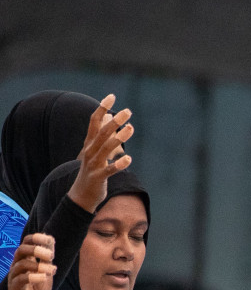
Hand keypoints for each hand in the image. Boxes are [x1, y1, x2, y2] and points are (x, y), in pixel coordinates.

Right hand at [6, 234, 55, 289]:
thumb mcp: (46, 271)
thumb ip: (47, 258)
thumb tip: (51, 239)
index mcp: (25, 259)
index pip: (26, 243)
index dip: (36, 238)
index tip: (50, 240)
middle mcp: (17, 266)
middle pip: (21, 250)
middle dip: (36, 250)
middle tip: (51, 256)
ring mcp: (15, 276)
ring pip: (21, 264)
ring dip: (39, 265)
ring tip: (52, 270)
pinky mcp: (15, 288)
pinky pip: (21, 279)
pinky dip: (34, 277)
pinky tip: (44, 278)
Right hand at [67, 95, 133, 214]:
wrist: (81, 194)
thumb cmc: (93, 170)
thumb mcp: (97, 150)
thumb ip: (105, 134)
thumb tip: (112, 117)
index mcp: (89, 143)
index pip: (94, 121)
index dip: (102, 109)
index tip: (112, 96)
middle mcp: (90, 151)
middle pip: (102, 132)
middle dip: (114, 121)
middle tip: (128, 111)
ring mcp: (93, 164)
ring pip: (106, 148)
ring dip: (119, 138)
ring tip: (130, 129)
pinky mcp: (98, 177)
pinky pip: (109, 170)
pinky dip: (118, 164)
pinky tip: (128, 159)